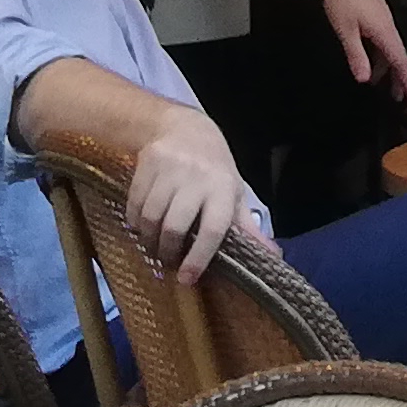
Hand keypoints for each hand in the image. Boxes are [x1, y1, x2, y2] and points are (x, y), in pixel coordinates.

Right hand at [124, 113, 260, 282]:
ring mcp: (169, 169)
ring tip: (154, 246)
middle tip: (168, 263)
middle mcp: (197, 178)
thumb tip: (272, 256)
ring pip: (150, 217)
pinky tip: (142, 226)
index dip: (199, 257)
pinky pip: (134, 204)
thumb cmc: (213, 168)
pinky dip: (135, 222)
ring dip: (149, 240)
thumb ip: (247, 227)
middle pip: (175, 226)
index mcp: (223, 189)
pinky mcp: (146, 164)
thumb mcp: (234, 193)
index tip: (187, 279)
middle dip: (167, 252)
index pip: (213, 229)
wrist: (182, 126)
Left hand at [307, 0, 406, 105]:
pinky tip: (371, 58)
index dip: (406, 80)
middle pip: (398, 55)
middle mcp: (388, 24)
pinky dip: (381, 53)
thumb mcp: (345, 30)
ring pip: (390, 47)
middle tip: (398, 97)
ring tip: (379, 83)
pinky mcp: (376, 12)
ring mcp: (383, 17)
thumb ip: (356, 55)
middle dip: (399, 77)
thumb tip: (364, 79)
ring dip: (387, 66)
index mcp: (384, 30)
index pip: (400, 61)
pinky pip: (384, 38)